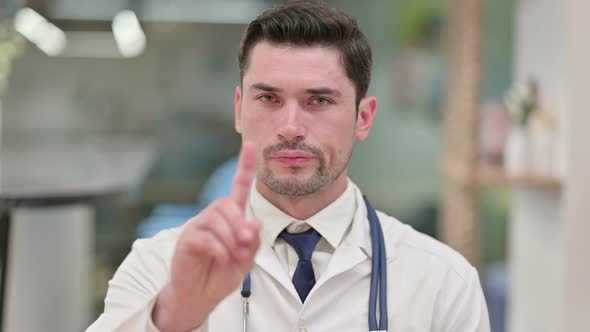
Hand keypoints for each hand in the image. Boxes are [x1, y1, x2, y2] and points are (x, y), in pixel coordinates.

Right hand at [153, 142, 260, 331]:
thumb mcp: (246, 261)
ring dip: (230, 241)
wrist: (200, 297)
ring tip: (233, 259)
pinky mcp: (186, 239)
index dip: (245, 166)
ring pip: (217, 220)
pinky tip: (222, 260)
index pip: (238, 187)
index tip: (252, 144)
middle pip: (227, 205)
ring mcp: (198, 226)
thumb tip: (255, 222)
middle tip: (246, 246)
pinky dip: (219, 250)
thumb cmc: (222, 274)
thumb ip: (252, 242)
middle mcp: (213, 217)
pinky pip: (205, 237)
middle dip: (240, 226)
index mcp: (230, 218)